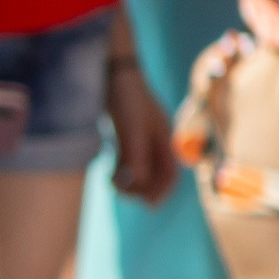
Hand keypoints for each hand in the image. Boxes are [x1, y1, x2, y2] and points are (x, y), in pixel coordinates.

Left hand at [106, 58, 177, 203]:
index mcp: (164, 138)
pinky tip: (108, 176)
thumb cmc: (126, 98)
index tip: (149, 206)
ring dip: (127, 181)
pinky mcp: (124, 133)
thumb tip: (139, 184)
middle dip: (141, 188)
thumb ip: (136, 158)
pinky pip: (125, 160)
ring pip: (138, 169)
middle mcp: (155, 139)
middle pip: (153, 175)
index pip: (169, 174)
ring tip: (112, 185)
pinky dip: (119, 171)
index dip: (161, 191)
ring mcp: (139, 137)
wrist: (111, 72)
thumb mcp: (132, 130)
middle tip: (123, 194)